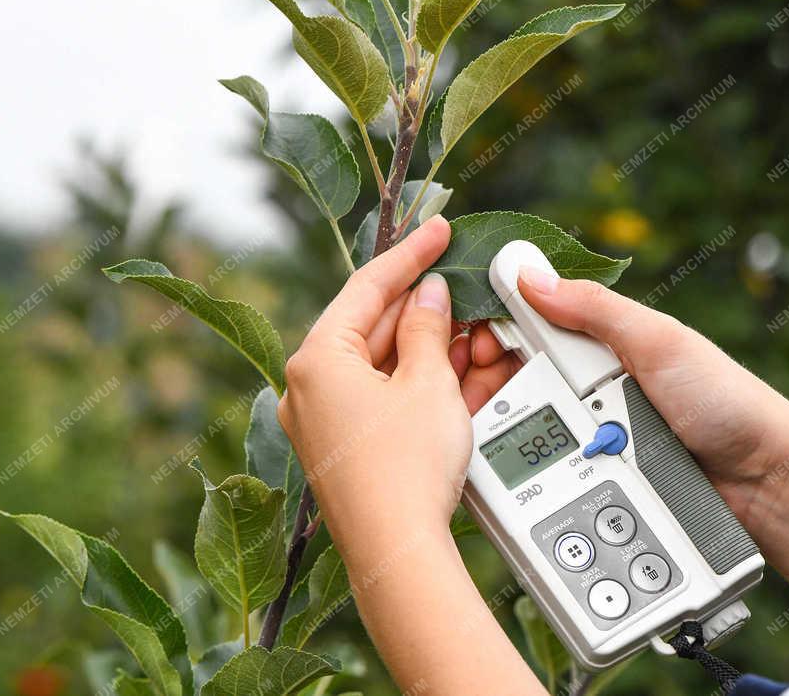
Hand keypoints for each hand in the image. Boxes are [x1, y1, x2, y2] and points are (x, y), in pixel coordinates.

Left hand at [278, 215, 517, 572]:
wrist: (398, 557)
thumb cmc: (406, 470)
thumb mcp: (428, 381)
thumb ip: (427, 327)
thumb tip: (428, 296)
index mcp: (316, 360)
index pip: (366, 287)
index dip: (410, 254)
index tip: (439, 230)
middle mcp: (310, 388)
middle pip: (374, 325)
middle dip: (426, 308)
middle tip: (465, 285)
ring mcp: (325, 421)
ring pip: (385, 363)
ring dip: (431, 347)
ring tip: (477, 332)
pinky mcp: (346, 449)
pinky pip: (386, 397)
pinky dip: (422, 382)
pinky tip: (461, 369)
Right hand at [469, 266, 788, 606]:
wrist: (769, 487)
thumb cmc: (725, 401)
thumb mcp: (658, 341)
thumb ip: (593, 309)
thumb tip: (525, 273)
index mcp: (600, 346)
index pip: (524, 332)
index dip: (485, 337)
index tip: (458, 347)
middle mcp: (589, 395)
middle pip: (512, 390)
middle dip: (483, 391)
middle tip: (463, 398)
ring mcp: (592, 446)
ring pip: (524, 444)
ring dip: (505, 442)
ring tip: (483, 439)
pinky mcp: (597, 491)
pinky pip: (549, 488)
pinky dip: (528, 487)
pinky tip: (508, 488)